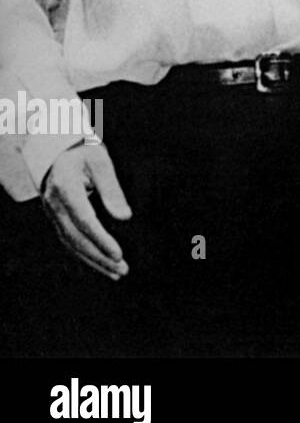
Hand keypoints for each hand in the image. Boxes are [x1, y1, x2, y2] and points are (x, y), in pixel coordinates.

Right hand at [41, 142, 132, 278]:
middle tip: (123, 270)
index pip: (84, 220)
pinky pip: (70, 241)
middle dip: (100, 256)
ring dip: (94, 260)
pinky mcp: (56, 218)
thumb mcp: (101, 161)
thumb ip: (112, 189)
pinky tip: (102, 264)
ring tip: (117, 273)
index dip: (101, 239)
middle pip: (76, 238)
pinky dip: (86, 255)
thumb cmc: (83, 151)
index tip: (118, 253)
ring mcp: (52, 213)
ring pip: (71, 244)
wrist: (56, 149)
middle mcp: (54, 204)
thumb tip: (125, 217)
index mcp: (65, 187)